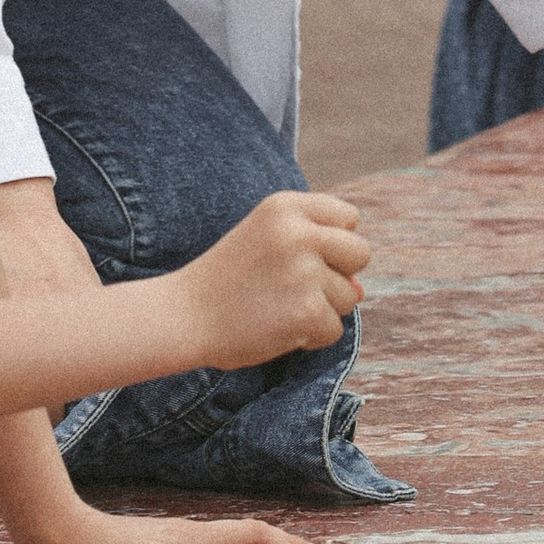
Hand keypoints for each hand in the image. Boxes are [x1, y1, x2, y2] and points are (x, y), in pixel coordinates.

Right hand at [168, 189, 366, 370]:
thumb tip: (361, 291)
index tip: (299, 256)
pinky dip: (310, 337)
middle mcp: (299, 232)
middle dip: (339, 275)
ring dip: (321, 309)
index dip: (332, 242)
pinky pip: (334, 329)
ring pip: (349, 297)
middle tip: (295, 286)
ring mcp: (305, 272)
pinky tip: (277, 328)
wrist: (183, 316)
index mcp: (286, 205)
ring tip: (277, 306)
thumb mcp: (267, 243)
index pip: (348, 218)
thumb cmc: (226, 280)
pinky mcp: (307, 311)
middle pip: (360, 253)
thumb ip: (318, 254)